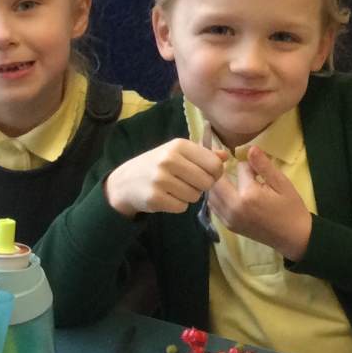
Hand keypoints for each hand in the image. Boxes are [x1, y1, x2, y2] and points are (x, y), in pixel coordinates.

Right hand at [105, 139, 223, 216]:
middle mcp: (169, 159)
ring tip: (175, 189)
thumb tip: (225, 156)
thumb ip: (203, 154)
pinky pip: (181, 207)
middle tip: (188, 184)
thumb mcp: (178, 153)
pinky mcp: (155, 197)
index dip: (215, 173)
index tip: (206, 174)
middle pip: (207, 182)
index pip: (214, 164)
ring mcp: (160, 179)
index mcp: (179, 145)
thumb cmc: (157, 165)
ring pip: (195, 196)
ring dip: (189, 197)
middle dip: (201, 186)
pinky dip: (177, 205)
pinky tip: (166, 197)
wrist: (125, 181)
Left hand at [207, 147, 311, 259]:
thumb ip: (264, 166)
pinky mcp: (228, 226)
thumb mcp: (282, 184)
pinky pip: (214, 207)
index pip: (239, 168)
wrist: (294, 237)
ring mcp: (229, 219)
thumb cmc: (291, 209)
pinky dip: (217, 195)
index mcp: (248, 196)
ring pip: (211, 195)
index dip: (248, 164)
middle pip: (215, 181)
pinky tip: (228, 191)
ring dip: (216, 182)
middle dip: (221, 169)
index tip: (256, 167)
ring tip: (228, 176)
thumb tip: (250, 148)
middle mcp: (233, 208)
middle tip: (229, 162)